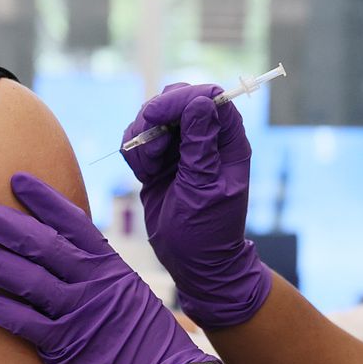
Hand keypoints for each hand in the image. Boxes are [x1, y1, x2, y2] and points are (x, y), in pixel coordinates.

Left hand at [0, 172, 206, 363]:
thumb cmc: (147, 338)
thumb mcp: (129, 291)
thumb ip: (98, 271)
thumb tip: (70, 251)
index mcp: (109, 266)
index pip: (72, 222)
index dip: (43, 199)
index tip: (17, 180)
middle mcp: (92, 283)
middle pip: (42, 244)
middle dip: (6, 225)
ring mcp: (78, 313)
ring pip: (27, 280)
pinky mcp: (66, 346)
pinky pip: (24, 323)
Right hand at [121, 84, 270, 328]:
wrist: (194, 264)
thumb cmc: (207, 232)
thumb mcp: (203, 189)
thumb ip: (199, 145)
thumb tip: (200, 101)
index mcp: (228, 143)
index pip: (209, 98)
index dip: (182, 99)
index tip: (156, 115)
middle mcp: (205, 139)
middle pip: (177, 99)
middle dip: (155, 116)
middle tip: (150, 148)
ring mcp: (181, 149)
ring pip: (152, 116)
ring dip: (142, 138)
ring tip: (149, 170)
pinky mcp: (159, 161)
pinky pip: (139, 139)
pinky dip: (134, 151)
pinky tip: (143, 175)